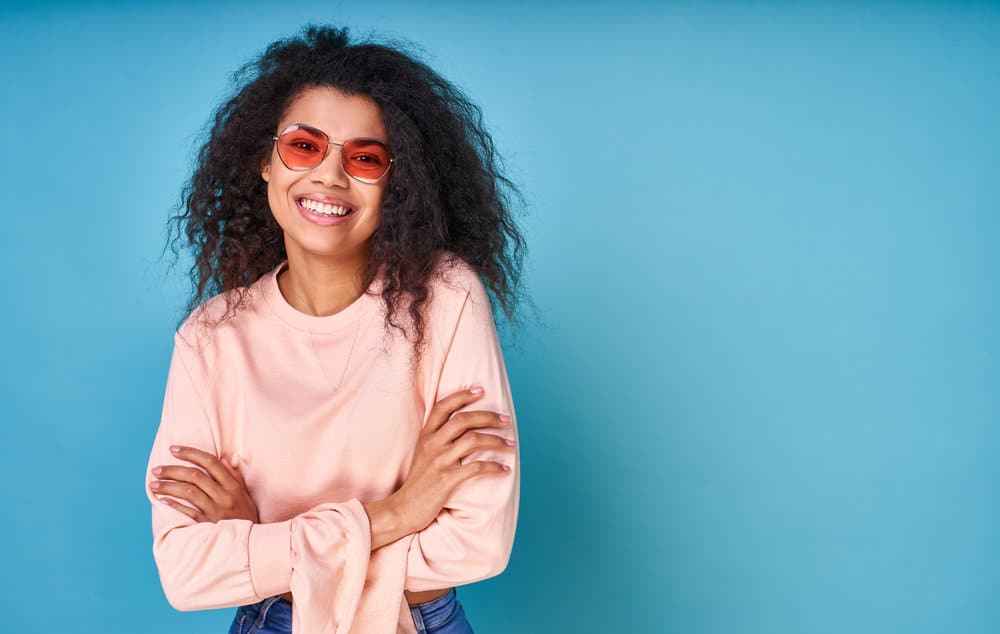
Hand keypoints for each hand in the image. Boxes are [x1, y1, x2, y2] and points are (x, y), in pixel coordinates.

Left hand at [150, 446, 258, 523]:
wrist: (251, 542)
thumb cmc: (246, 516)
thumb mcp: (244, 495)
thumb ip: (234, 477)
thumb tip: (221, 460)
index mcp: (233, 486)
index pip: (211, 463)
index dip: (191, 453)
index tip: (174, 449)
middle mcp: (224, 496)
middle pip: (195, 476)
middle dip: (172, 470)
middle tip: (156, 470)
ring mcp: (215, 511)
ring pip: (188, 492)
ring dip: (168, 487)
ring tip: (153, 484)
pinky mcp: (207, 524)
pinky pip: (187, 511)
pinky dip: (173, 504)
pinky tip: (161, 499)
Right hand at [391, 385, 514, 533]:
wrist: (403, 508)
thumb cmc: (418, 481)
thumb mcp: (423, 453)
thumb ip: (437, 438)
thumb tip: (462, 425)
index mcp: (426, 435)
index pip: (443, 406)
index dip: (462, 395)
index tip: (480, 389)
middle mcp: (432, 444)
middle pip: (463, 419)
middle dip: (488, 417)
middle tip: (506, 420)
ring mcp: (439, 461)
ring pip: (473, 440)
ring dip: (496, 440)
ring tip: (511, 444)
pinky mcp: (447, 480)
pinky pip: (476, 467)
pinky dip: (494, 467)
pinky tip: (504, 469)